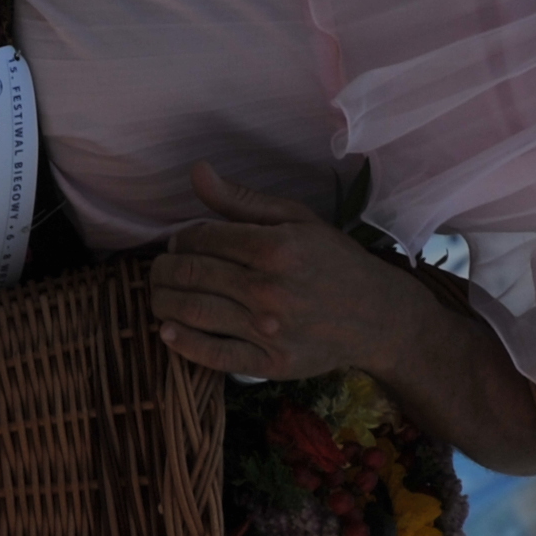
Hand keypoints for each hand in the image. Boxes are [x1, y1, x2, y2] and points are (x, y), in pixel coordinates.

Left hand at [150, 168, 451, 383]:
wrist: (377, 316)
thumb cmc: (334, 260)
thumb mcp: (296, 218)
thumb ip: (241, 199)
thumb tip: (196, 171)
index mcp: (274, 247)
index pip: (202, 239)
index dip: (182, 239)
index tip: (180, 243)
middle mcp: (268, 289)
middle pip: (191, 274)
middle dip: (164, 269)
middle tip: (162, 269)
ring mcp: (268, 329)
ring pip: (193, 312)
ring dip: (163, 301)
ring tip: (159, 295)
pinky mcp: (271, 364)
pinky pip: (214, 355)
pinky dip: (184, 344)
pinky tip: (167, 332)